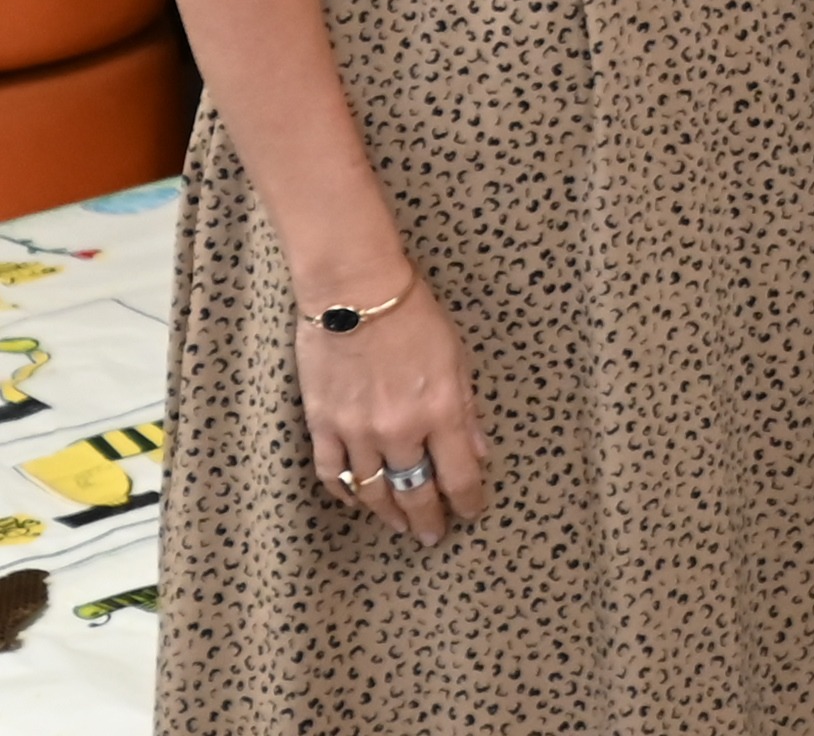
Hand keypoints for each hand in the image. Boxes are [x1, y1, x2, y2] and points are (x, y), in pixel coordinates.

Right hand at [297, 277, 490, 546]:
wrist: (356, 291)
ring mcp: (357, 431)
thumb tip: (479, 450)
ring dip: (388, 513)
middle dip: (427, 519)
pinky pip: (333, 474)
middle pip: (415, 492)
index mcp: (440, 409)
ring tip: (399, 524)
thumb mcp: (456, 356)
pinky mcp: (322, 425)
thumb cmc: (414, 314)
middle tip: (433, 535)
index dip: (468, 501)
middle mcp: (399, 429)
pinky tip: (357, 499)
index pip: (460, 475)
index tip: (471, 512)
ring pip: (373, 492)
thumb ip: (466, 408)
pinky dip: (346, 492)